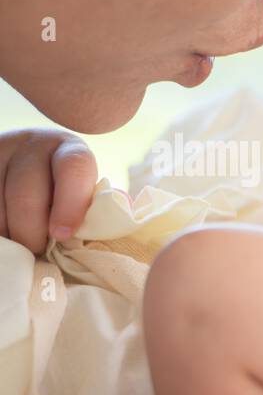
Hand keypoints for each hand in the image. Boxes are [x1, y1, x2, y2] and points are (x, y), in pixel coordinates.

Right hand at [0, 128, 98, 251]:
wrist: (22, 166)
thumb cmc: (62, 191)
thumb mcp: (83, 192)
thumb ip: (96, 206)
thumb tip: (120, 216)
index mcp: (69, 150)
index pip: (73, 168)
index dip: (70, 204)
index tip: (63, 235)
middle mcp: (32, 145)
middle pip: (25, 193)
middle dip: (31, 231)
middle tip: (37, 249)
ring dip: (7, 231)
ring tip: (18, 241)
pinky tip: (4, 232)